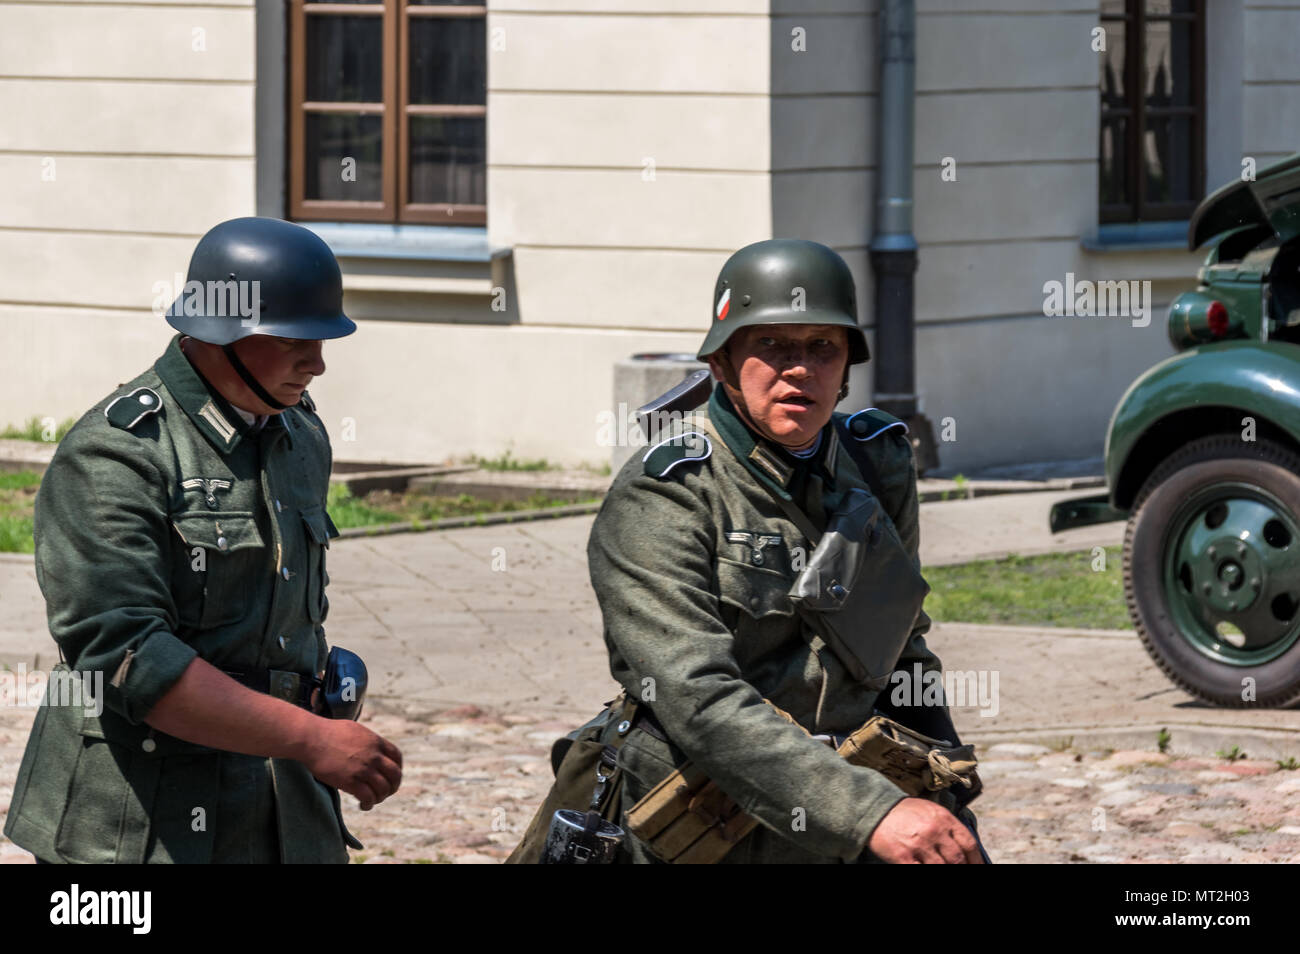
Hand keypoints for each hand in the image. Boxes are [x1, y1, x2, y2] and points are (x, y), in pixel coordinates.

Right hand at [302, 718, 402, 810]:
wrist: (311, 739)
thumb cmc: (329, 733)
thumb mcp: (356, 731)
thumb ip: (368, 741)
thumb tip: (371, 749)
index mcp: (376, 742)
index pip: (397, 758)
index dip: (397, 769)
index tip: (391, 777)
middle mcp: (374, 756)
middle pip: (395, 775)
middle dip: (393, 786)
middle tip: (386, 793)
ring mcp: (364, 769)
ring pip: (383, 789)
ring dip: (380, 797)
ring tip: (372, 800)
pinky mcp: (351, 781)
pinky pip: (368, 797)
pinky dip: (368, 804)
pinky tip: (364, 805)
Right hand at [867, 797, 982, 863]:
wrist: (875, 809)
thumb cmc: (905, 812)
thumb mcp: (930, 811)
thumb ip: (948, 828)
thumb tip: (964, 851)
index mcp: (944, 818)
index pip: (969, 844)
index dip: (976, 860)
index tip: (977, 866)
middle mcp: (934, 831)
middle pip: (957, 860)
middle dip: (961, 868)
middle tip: (960, 869)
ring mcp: (919, 845)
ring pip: (942, 868)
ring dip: (943, 870)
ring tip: (940, 867)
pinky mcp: (903, 856)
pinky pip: (921, 871)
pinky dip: (926, 872)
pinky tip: (924, 868)